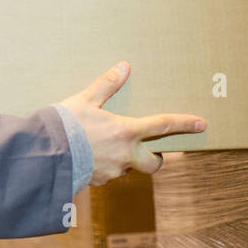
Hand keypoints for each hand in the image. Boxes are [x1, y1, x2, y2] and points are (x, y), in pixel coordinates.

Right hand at [58, 62, 205, 185]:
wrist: (46, 154)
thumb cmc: (65, 125)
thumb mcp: (84, 100)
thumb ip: (106, 85)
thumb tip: (124, 67)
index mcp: (125, 132)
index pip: (161, 126)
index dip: (183, 123)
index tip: (201, 124)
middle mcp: (125, 154)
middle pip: (153, 162)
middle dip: (155, 158)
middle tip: (148, 150)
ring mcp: (113, 170)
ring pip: (128, 167)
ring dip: (123, 159)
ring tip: (102, 147)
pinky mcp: (98, 181)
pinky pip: (108, 174)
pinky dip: (103, 165)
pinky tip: (87, 157)